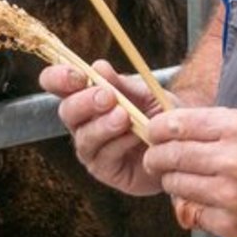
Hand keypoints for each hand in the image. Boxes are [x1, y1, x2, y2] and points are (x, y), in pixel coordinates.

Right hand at [39, 59, 165, 196]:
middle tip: (108, 96)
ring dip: (103, 125)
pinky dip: (120, 143)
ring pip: (84, 136)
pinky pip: (104, 156)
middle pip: (67, 111)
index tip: (78, 76)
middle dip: (84, 102)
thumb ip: (122, 84)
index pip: (57, 83)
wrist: (179, 143)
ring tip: (124, 116)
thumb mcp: (145, 94)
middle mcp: (82, 121)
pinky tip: (135, 136)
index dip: (58, 78)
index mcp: (85, 94)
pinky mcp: (103, 169)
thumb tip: (98, 66)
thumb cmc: (156, 114)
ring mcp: (90, 147)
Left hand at [144, 106, 236, 236]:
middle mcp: (234, 158)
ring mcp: (232, 193)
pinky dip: (193, 207)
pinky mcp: (231, 224)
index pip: (177, 124)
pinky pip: (193, 212)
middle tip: (156, 161)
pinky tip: (206, 201)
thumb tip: (170, 127)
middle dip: (157, 158)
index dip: (157, 129)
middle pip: (170, 155)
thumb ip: (215, 127)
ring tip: (181, 181)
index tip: (152, 134)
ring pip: (176, 185)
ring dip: (172, 183)